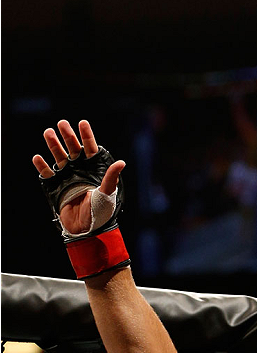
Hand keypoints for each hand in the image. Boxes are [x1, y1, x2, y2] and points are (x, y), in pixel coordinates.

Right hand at [32, 120, 124, 234]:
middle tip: (62, 123)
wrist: (87, 229)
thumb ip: (111, 178)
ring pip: (60, 157)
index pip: (90, 149)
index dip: (87, 136)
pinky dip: (42, 166)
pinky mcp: (56, 187)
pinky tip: (38, 158)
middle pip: (73, 149)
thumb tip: (121, 162)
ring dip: (54, 145)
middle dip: (68, 136)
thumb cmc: (101, 212)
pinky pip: (48, 174)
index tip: (82, 123)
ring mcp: (68, 177)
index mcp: (94, 170)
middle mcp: (81, 171)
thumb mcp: (108, 194)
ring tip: (48, 133)